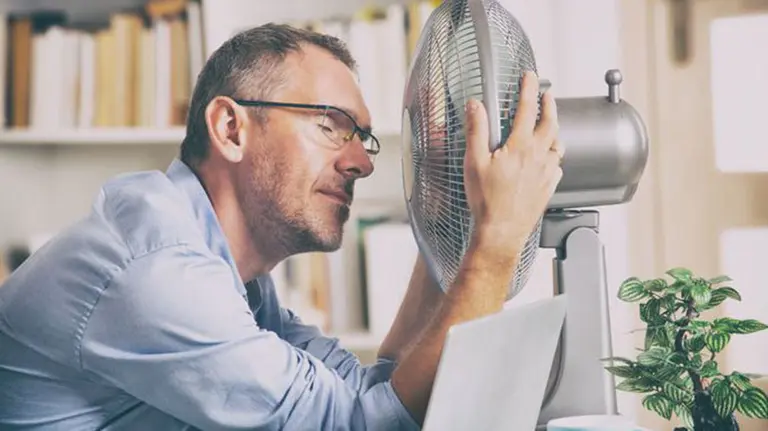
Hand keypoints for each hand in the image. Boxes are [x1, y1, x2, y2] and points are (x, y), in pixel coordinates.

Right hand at [462, 71, 562, 252]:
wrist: (501, 232)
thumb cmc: (487, 201)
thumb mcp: (473, 162)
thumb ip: (476, 131)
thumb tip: (475, 106)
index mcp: (520, 147)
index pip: (527, 109)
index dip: (529, 89)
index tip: (530, 77)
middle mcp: (538, 157)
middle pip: (550, 123)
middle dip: (549, 105)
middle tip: (547, 95)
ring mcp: (547, 173)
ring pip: (557, 144)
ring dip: (554, 130)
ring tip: (549, 125)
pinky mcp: (549, 188)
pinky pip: (558, 166)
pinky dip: (555, 156)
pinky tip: (550, 158)